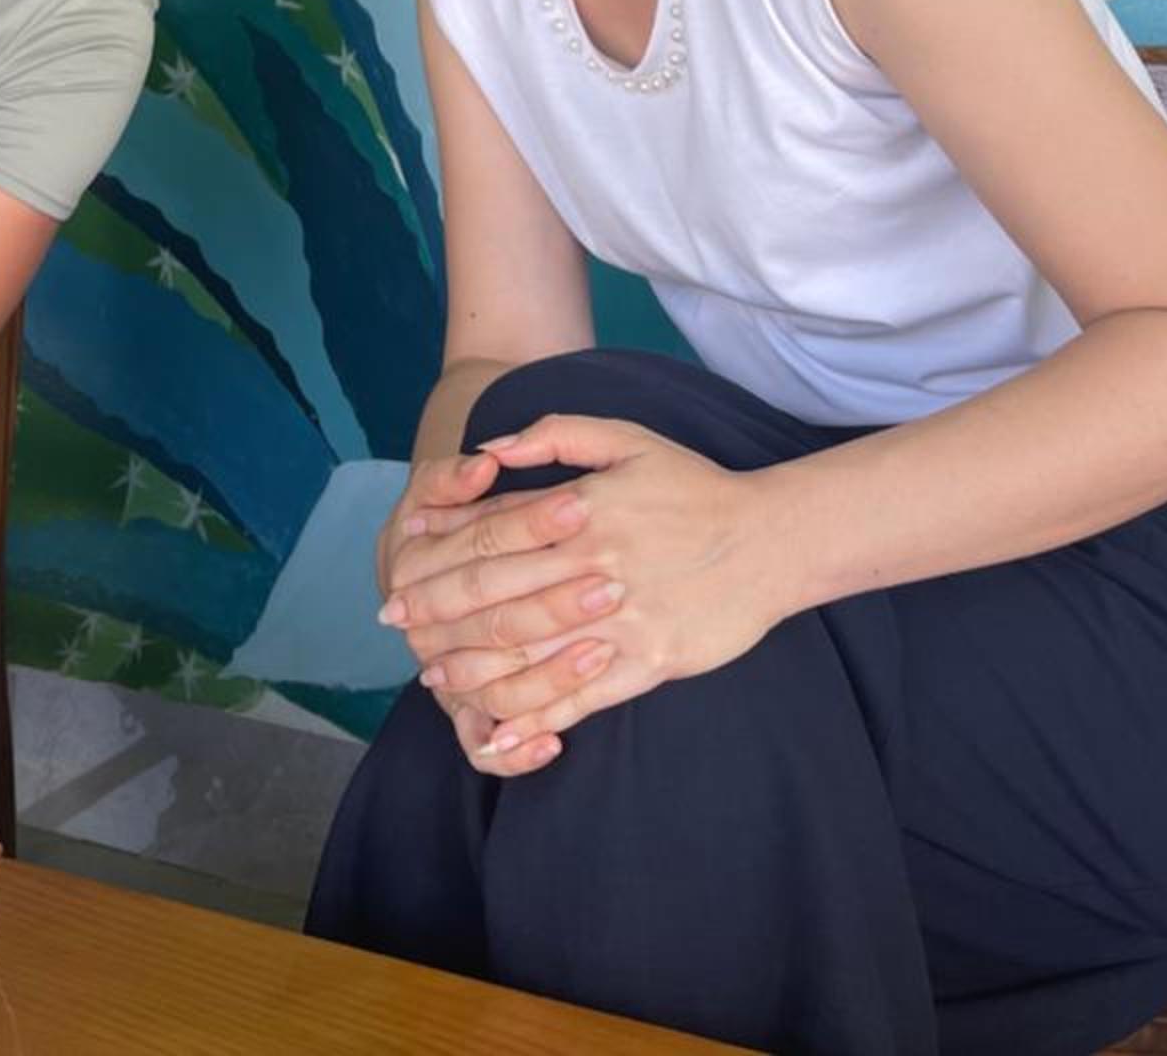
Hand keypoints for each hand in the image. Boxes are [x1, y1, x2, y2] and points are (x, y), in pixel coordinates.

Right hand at [378, 453, 570, 779]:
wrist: (408, 586)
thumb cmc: (442, 520)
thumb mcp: (437, 484)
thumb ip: (456, 472)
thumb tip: (484, 462)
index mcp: (412, 558)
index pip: (483, 537)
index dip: (533, 521)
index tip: (583, 505)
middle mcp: (422, 623)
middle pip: (492, 615)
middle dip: (553, 602)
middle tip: (610, 584)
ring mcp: (441, 670)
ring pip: (492, 686)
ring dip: (548, 675)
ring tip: (600, 653)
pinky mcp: (460, 708)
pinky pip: (483, 743)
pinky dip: (517, 748)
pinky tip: (555, 744)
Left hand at [387, 413, 790, 742]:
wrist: (769, 539)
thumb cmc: (693, 485)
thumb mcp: (627, 438)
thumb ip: (555, 435)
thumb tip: (488, 450)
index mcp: (583, 510)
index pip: (494, 533)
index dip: (441, 553)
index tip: (402, 567)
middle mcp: (594, 565)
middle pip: (499, 594)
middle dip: (440, 611)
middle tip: (397, 625)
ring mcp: (620, 619)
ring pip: (531, 651)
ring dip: (475, 668)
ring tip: (435, 676)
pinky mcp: (648, 662)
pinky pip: (581, 698)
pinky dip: (536, 719)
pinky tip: (500, 732)